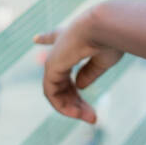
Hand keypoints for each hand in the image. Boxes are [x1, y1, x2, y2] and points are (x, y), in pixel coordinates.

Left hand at [34, 7, 123, 124]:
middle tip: (93, 116)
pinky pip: (52, 94)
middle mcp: (61, 46)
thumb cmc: (110, 39)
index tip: (35, 38)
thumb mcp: (103, 59)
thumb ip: (90, 72)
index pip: (56, 37)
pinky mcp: (51, 67)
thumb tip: (79, 86)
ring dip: (73, 108)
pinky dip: (64, 107)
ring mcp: (54, 58)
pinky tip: (77, 114)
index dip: (47, 38)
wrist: (105, 27)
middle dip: (75, 100)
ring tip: (92, 117)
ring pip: (57, 90)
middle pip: (61, 78)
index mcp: (73, 37)